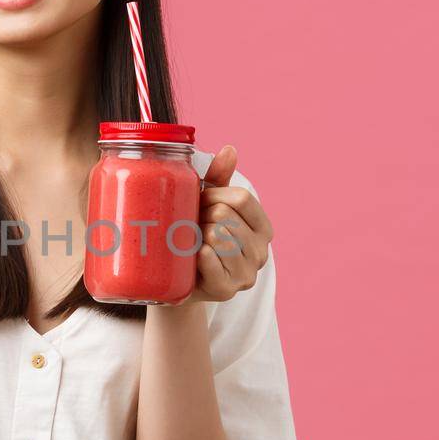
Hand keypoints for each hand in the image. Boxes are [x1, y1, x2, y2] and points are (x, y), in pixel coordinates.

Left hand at [179, 145, 272, 305]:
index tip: (200, 201)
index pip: (242, 198)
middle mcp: (261, 252)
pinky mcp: (226, 290)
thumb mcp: (209, 204)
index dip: (215, 195)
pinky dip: (197, 254)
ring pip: (218, 237)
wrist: (175, 280)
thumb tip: (229, 149)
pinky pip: (210, 260)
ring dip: (196, 235)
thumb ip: (220, 178)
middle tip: (191, 226)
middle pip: (226, 216)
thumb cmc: (195, 236)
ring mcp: (246, 274)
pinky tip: (192, 257)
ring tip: (190, 243)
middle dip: (201, 216)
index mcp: (263, 228)